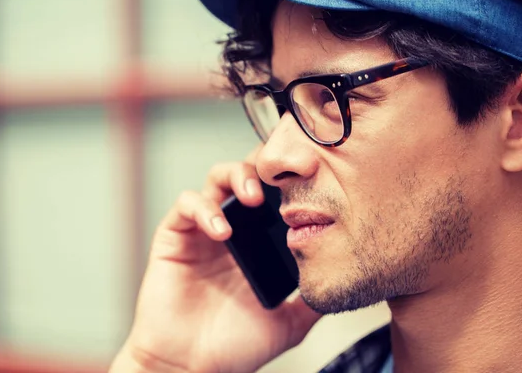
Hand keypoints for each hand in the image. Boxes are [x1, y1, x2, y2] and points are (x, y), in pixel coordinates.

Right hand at [110, 154, 320, 372]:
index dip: (289, 182)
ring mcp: (202, 230)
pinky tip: (221, 231)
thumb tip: (346, 283)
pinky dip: (204, 209)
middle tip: (281, 180)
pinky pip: (186, 205)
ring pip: (217, 178)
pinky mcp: (174, 236)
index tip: (310, 179)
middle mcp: (232, 229)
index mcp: (257, 243)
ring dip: (236, 178)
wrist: (191, 366)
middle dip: (264, 169)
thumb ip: (312, 300)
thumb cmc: (234, 347)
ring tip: (252, 198)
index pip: (274, 196)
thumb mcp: (287, 322)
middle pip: (247, 175)